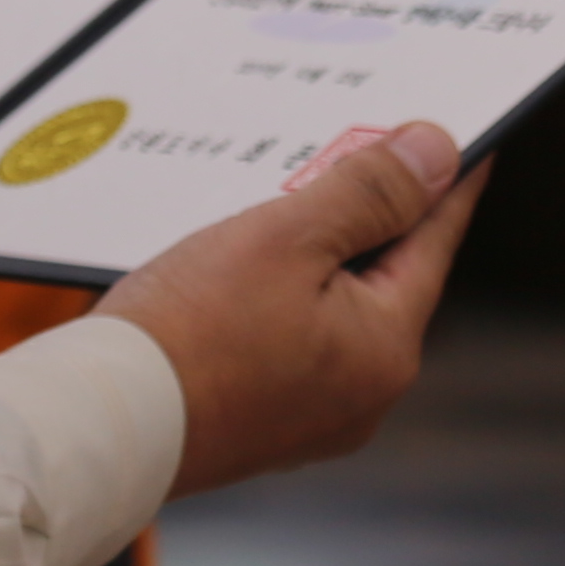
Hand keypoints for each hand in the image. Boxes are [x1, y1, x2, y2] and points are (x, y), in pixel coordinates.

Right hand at [93, 123, 481, 497]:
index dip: (445, 179)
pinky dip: (280, 294)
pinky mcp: (262, 421)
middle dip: (370, 212)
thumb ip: (368, 193)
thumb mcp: (286, 238)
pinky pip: (292, 338)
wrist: (97, 426)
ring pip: (333, 306)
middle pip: (383, 275)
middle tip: (361, 145)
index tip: (467, 139)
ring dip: (316, 252)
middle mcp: (362, 393)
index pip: (433, 239)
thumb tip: (436, 155)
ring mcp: (311, 415)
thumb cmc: (185, 335)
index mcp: (384, 349)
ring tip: (289, 196)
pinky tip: (242, 264)